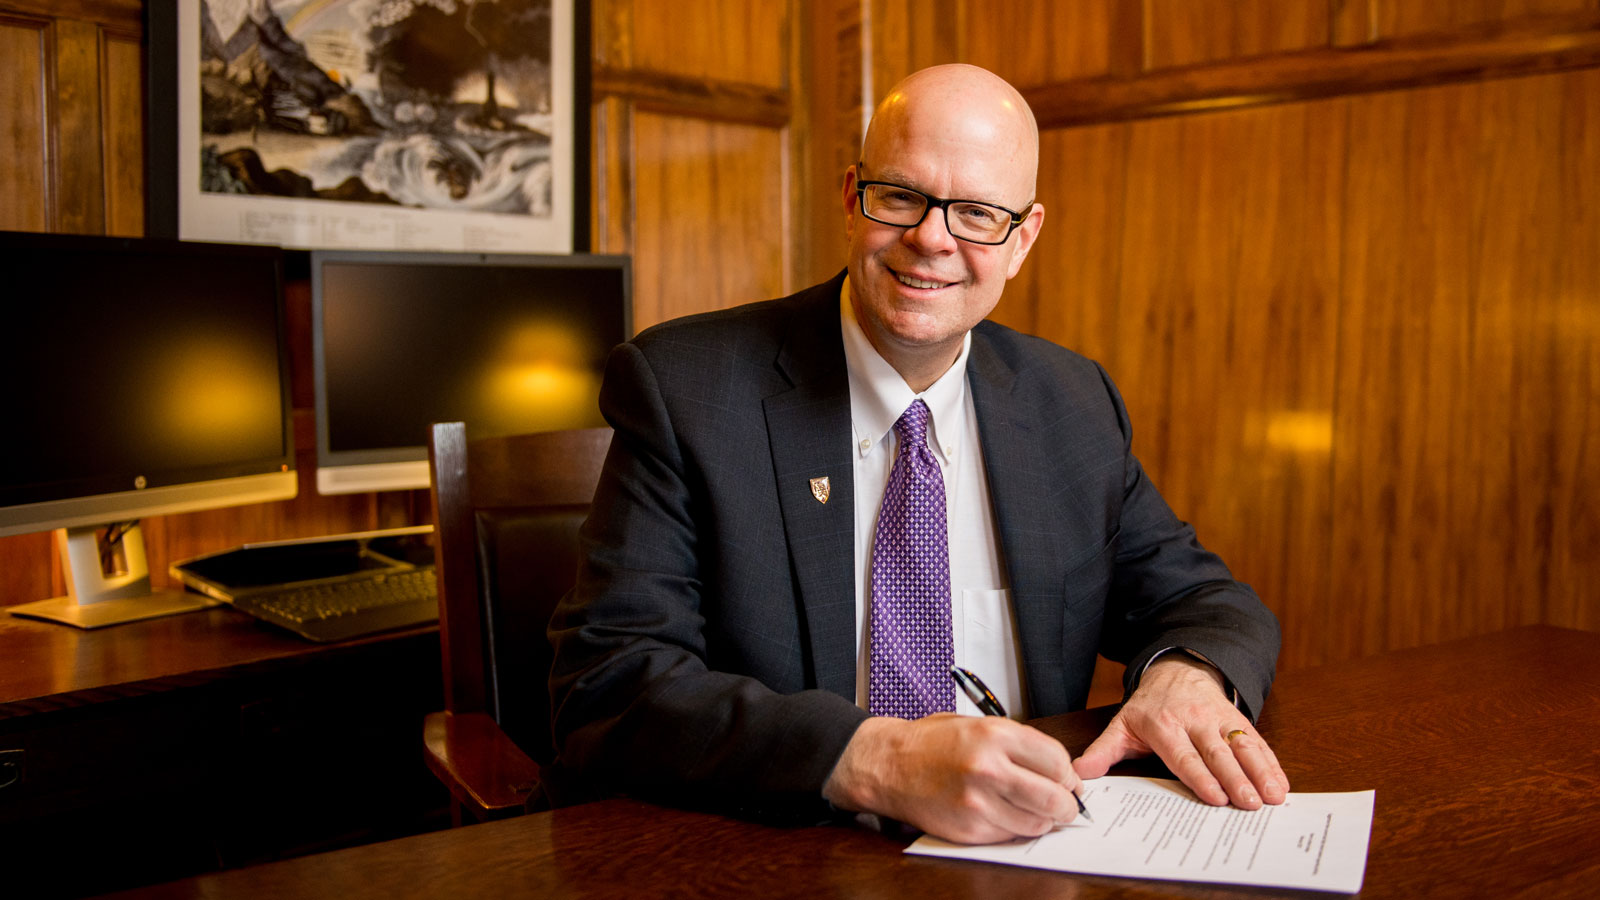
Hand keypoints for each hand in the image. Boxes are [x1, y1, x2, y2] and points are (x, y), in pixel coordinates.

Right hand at [823, 713, 1083, 843]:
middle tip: (1065, 804)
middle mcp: (988, 768)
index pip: (1057, 760)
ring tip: (1031, 808)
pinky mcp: (969, 829)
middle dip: (1066, 805)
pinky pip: (1010, 835)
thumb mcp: (978, 725)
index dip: (1068, 774)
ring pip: (1036, 823)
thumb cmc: (932, 743)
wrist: (889, 765)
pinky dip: (1015, 828)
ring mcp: (978, 803)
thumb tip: (1060, 771)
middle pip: (1054, 798)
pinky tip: (1004, 814)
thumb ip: (1020, 745)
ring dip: (1042, 820)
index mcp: (995, 735)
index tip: (1068, 780)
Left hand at [1073, 655, 1288, 808]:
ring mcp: (1219, 718)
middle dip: (1235, 778)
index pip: (1183, 755)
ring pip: (1242, 745)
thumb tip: (1079, 774)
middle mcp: (1194, 720)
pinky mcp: (1237, 718)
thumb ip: (1104, 751)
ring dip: (1259, 771)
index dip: (1200, 776)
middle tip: (1249, 803)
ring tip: (1274, 796)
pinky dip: (1270, 761)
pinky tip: (1281, 782)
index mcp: (1164, 725)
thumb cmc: (1149, 706)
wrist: (1176, 669)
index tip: (1215, 797)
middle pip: (1217, 753)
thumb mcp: (1122, 725)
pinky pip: (1256, 740)